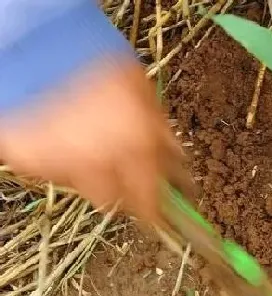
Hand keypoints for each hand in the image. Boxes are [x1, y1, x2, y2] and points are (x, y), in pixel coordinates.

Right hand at [0, 57, 190, 224]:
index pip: (152, 202)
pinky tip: (67, 138)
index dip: (159, 211)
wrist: (40, 46)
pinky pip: (57, 173)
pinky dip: (65, 163)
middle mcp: (102, 164)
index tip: (163, 212)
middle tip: (127, 174)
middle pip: (119, 203)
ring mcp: (64, 165)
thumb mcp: (146, 92)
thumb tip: (177, 160)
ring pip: (87, 189)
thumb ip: (162, 132)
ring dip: (96, 177)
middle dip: (127, 192)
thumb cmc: (99, 62)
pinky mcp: (32, 161)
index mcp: (136, 148)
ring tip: (94, 146)